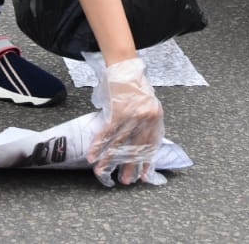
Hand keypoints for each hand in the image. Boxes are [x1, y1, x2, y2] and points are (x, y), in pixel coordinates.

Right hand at [87, 58, 164, 186]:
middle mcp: (146, 118)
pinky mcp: (118, 111)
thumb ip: (146, 122)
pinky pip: (107, 132)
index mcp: (156, 117)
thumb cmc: (135, 86)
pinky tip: (93, 155)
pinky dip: (98, 144)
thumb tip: (140, 142)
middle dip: (130, 166)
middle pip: (137, 147)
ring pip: (120, 142)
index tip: (143, 176)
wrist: (126, 67)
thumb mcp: (148, 104)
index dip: (146, 161)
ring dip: (110, 159)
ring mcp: (132, 115)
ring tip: (102, 171)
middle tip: (126, 181)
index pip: (152, 145)